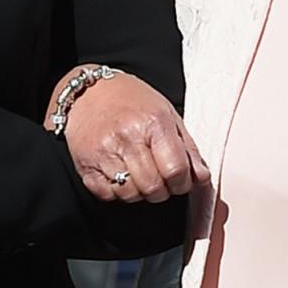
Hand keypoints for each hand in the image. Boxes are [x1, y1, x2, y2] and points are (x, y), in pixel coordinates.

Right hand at [56, 72, 207, 202]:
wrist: (87, 92)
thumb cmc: (132, 102)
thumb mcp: (167, 115)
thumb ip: (188, 148)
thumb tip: (202, 178)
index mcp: (153, 123)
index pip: (176, 170)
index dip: (183, 183)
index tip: (181, 181)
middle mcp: (127, 138)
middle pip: (154, 188)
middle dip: (163, 191)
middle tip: (161, 179)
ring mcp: (103, 153)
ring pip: (131, 195)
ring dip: (141, 193)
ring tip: (141, 176)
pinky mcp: (85, 166)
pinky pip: (108, 195)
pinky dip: (118, 192)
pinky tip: (121, 176)